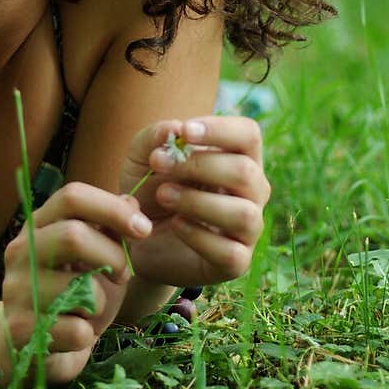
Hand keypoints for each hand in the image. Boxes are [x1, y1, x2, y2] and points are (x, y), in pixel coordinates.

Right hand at [2, 181, 154, 383]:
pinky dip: (87, 335)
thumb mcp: (96, 258)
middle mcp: (20, 251)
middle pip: (73, 236)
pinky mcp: (20, 329)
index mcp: (39, 225)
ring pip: (81, 289)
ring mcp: (16, 289)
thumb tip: (132, 202)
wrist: (34, 346)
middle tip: (122, 276)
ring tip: (88, 310)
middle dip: (113, 257)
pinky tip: (73, 334)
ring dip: (100, 303)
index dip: (112, 208)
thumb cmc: (73, 295)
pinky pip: (77, 331)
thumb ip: (111, 230)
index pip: (71, 197)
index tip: (143, 229)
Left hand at [118, 117, 270, 311]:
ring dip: (197, 201)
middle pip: (245, 172)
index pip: (248, 135)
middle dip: (198, 165)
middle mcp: (252, 192)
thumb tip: (175, 128)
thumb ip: (154, 138)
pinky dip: (198, 236)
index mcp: (239, 158)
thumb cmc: (150, 189)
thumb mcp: (141, 158)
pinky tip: (175, 225)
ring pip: (243, 213)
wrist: (136, 239)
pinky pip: (230, 251)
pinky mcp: (236, 261)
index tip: (184, 132)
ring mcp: (248, 228)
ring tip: (164, 196)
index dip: (220, 130)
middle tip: (158, 165)